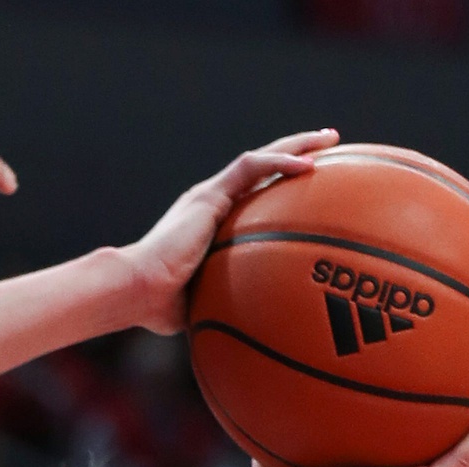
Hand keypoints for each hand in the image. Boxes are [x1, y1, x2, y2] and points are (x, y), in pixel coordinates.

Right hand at [124, 130, 336, 331]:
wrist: (138, 290)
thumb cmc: (166, 307)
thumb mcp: (212, 301)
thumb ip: (234, 300)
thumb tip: (260, 326)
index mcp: (213, 223)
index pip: (255, 193)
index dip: (283, 183)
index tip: (314, 180)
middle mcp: (212, 202)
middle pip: (263, 167)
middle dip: (298, 151)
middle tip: (330, 143)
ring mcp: (210, 196)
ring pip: (261, 158)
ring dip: (297, 146)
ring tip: (330, 139)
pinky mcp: (208, 195)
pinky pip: (251, 168)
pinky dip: (280, 163)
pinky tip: (310, 165)